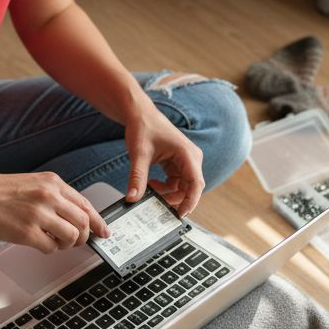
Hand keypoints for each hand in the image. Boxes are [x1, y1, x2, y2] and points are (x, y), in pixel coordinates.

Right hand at [0, 171, 110, 253]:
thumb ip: (54, 197)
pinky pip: (51, 248)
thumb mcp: (31, 184)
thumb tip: (75, 217)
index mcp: (51, 182)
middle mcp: (48, 196)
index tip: (104, 232)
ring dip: (66, 245)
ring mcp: (38, 215)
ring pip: (71, 237)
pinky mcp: (26, 233)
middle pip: (83, 223)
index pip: (86, 204)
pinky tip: (37, 243)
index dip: (98, 221)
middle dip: (83, 237)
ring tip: (53, 242)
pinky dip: (49, 249)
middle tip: (75, 242)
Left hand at [124, 102, 204, 217]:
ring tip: (149, 188)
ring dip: (167, 193)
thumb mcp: (139, 154)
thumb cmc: (144, 127)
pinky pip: (176, 182)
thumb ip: (137, 177)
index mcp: (187, 154)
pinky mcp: (179, 163)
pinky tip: (151, 183)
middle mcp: (191, 158)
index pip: (196, 184)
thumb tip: (132, 197)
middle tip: (156, 204)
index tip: (179, 214)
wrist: (140, 114)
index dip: (190, 202)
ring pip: (182, 187)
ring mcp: (186, 161)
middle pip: (190, 188)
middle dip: (174, 199)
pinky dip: (165, 187)